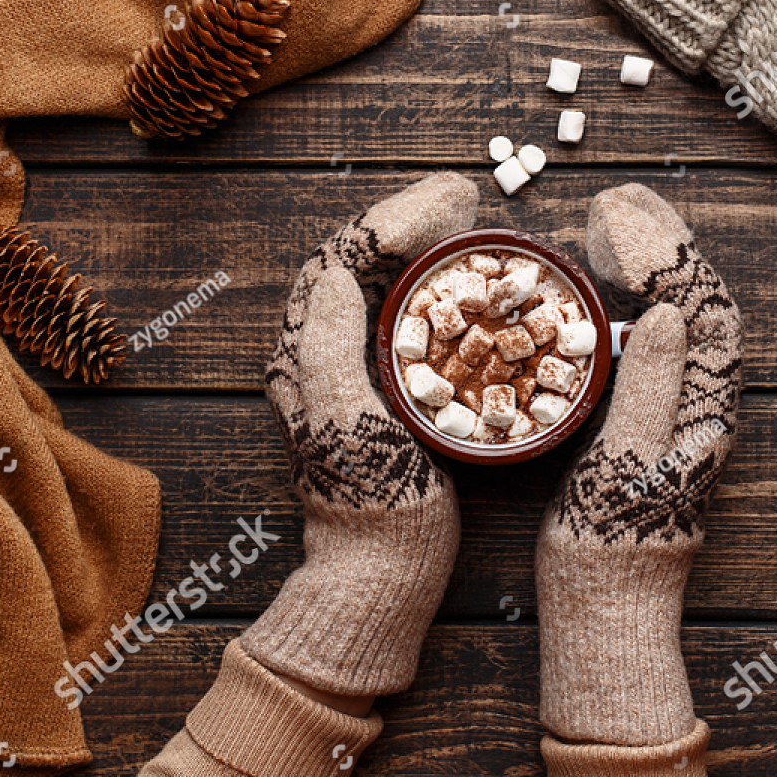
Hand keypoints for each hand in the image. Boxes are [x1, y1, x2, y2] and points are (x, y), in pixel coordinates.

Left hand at [241, 173, 479, 695]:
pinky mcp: (377, 393)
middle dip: (409, 220)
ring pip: (378, 284)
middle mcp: (318, 354)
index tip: (454, 204)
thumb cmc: (374, 507)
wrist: (380, 576)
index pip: (342, 256)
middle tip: (466, 200)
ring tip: (468, 225)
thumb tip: (336, 269)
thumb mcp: (353, 427)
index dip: (396, 218)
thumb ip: (332, 349)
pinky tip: (468, 283)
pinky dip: (432, 287)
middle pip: (358, 260)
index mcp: (307, 354)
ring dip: (419, 246)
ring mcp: (347, 373)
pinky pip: (400, 318)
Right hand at [537, 184, 743, 744]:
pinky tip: (596, 294)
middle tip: (612, 200)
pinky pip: (651, 347)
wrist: (608, 612)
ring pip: (676, 321)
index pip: (700, 304)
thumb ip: (652, 387)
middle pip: (695, 301)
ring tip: (603, 228)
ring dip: (647, 268)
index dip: (666, 248)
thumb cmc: (614, 548)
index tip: (619, 210)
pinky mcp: (651, 424)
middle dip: (660, 242)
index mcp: (702, 408)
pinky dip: (628, 306)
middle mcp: (701, 404)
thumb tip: (671, 308)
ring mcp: (678, 413)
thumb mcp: (626, 464)